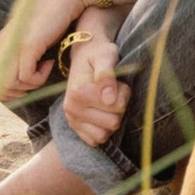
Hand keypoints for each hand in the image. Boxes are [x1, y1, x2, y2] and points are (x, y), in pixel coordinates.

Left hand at [8, 0, 100, 96]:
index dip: (4, 89)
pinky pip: (26, 77)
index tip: (26, 82)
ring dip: (30, 84)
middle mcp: (4, 44)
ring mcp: (15, 44)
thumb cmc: (55, 15)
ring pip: (10, 84)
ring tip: (45, 68)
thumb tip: (21, 77)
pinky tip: (50, 62)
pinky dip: (39, 77)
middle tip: (33, 81)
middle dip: (13, 92)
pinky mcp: (29, 44)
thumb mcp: (32, 35)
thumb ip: (22, 51)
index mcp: (1, 42)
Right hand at [59, 20, 130, 146]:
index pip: (117, 106)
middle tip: (113, 92)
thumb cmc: (98, 53)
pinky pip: (95, 140)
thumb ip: (107, 74)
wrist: (85, 55)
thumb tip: (109, 99)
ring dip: (111, 121)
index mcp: (79, 92)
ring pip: (104, 135)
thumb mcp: (106, 55)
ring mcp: (71, 119)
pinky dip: (102, 130)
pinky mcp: (75, 127)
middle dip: (120, 108)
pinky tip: (102, 115)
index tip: (117, 82)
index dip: (124, 93)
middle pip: (113, 122)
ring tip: (108, 104)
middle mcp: (71, 108)